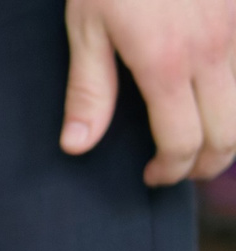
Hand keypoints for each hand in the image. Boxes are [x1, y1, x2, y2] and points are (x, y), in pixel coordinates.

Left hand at [64, 0, 235, 182]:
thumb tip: (78, 147)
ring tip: (196, 142)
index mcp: (166, 63)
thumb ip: (88, 90)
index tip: (152, 176)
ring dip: (228, 134)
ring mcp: (235, 31)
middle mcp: (212, 51)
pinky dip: (234, 98)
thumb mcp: (87, 27)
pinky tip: (208, 100)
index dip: (170, 170)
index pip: (183, 142)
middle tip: (180, 171)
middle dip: (206, 164)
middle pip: (229, 133)